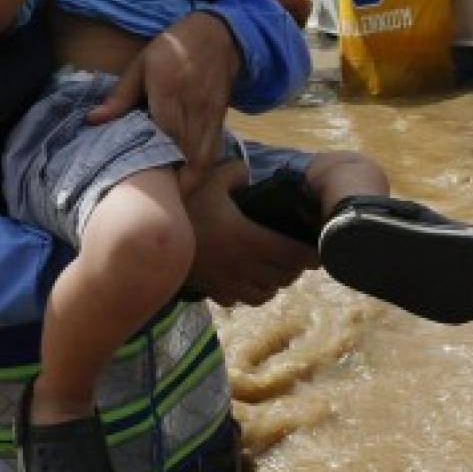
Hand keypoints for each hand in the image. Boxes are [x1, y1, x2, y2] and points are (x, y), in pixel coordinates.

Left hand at [88, 12, 237, 193]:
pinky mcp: (220, 121)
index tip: (140, 184)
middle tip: (154, 203)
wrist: (217, 36)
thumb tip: (93, 120)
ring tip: (172, 201)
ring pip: (204, 159)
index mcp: (169, 90)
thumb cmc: (172, 48)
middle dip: (174, 182)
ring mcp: (210, 116)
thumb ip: (120, 95)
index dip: (155, 160)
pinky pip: (213, 153)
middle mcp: (192, 106)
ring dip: (189, 183)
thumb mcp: (141, 64)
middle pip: (186, 153)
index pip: (164, 132)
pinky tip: (187, 183)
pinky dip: (200, 172)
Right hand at [183, 160, 318, 305]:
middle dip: (295, 269)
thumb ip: (236, 171)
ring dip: (275, 284)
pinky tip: (246, 281)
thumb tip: (246, 173)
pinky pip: (239, 300)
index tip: (321, 253)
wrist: (150, 237)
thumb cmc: (183, 205)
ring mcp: (226, 282)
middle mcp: (243, 265)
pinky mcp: (211, 290)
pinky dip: (249, 294)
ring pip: (264, 294)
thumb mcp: (211, 177)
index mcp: (249, 239)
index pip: (292, 254)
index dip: (312, 256)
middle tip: (300, 258)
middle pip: (282, 277)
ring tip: (276, 271)